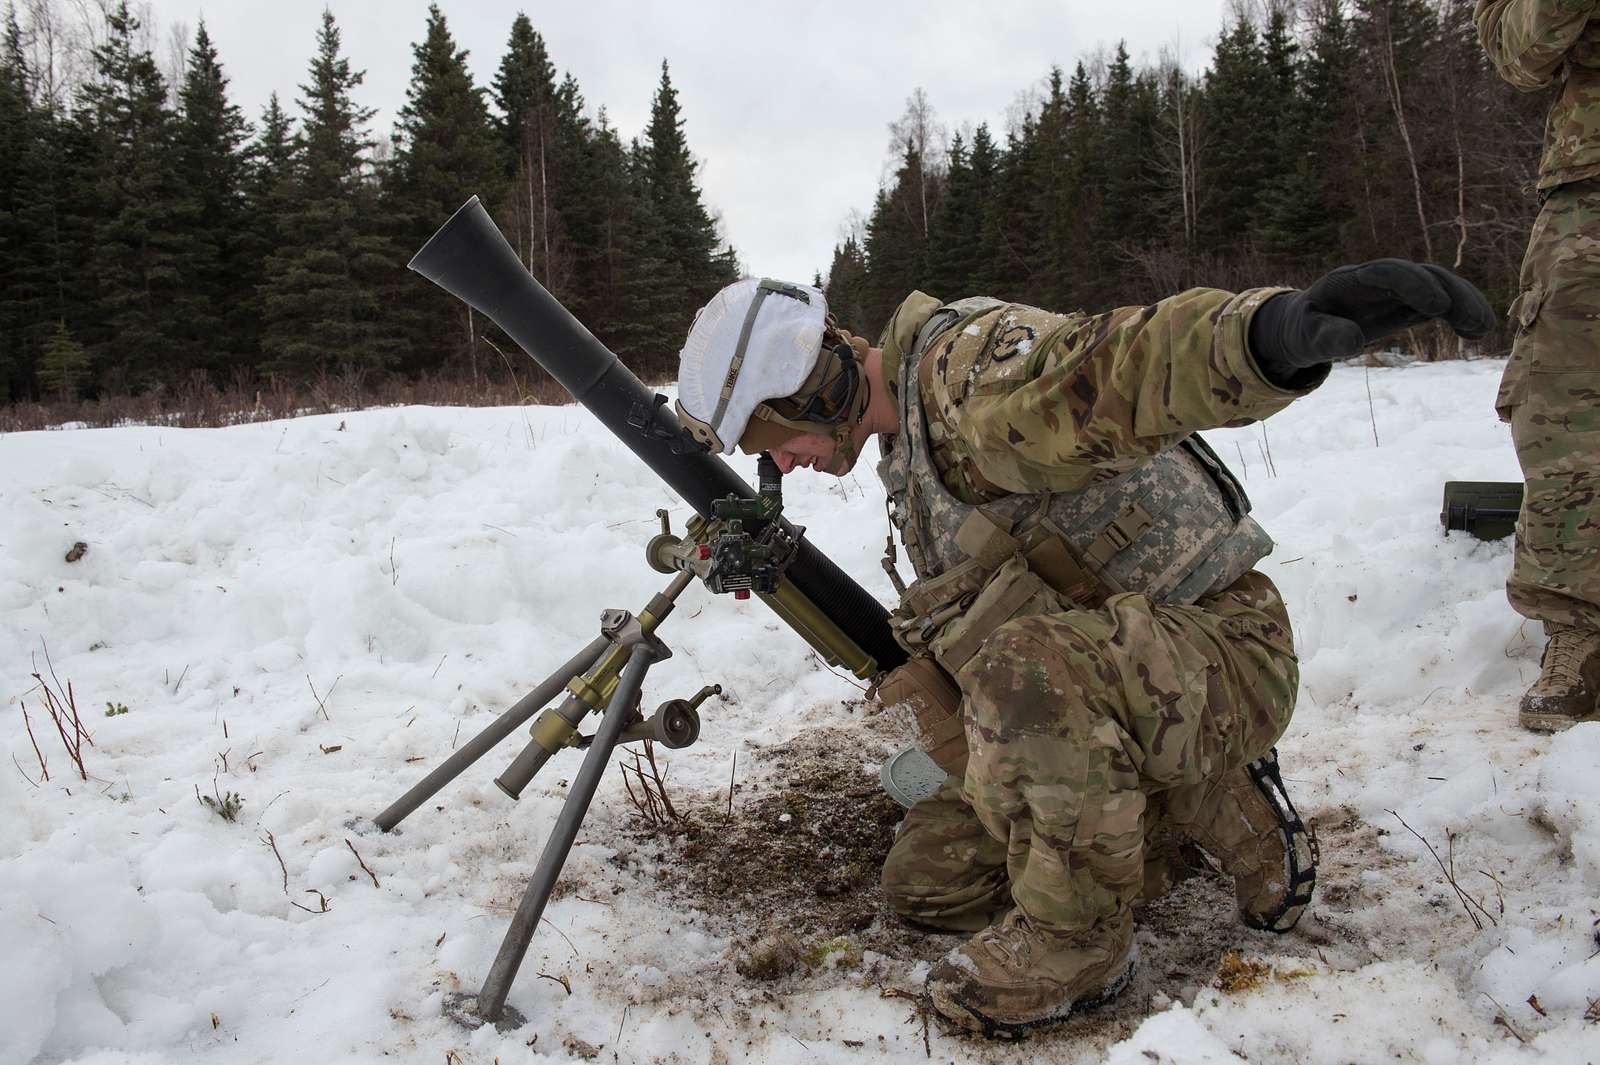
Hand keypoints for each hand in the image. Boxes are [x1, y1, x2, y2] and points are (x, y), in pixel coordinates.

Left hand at [1250, 259, 1496, 371]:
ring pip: (1438, 285)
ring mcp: (1397, 290)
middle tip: (1473, 321)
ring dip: (1463, 302)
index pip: (1386, 272)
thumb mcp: (1306, 339)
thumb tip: (1354, 341)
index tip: (1436, 306)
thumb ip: (1326, 338)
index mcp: (1349, 281)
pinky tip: (1477, 331)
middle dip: (1450, 292)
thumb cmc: (1305, 331)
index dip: (1414, 284)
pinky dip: (1460, 313)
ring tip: (1483, 328)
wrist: (1308, 327)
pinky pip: (1440, 302)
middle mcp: (1379, 279)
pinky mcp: (1408, 304)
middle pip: (1421, 274)